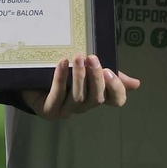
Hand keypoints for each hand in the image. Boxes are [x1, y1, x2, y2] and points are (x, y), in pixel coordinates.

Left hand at [20, 55, 139, 119]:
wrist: (29, 78)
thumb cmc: (63, 73)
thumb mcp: (88, 69)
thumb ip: (111, 75)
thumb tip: (137, 84)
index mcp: (96, 96)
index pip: (116, 101)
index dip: (116, 89)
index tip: (111, 71)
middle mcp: (84, 106)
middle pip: (97, 98)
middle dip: (96, 78)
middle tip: (92, 58)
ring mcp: (66, 110)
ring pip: (78, 98)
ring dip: (79, 76)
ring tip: (78, 57)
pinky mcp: (48, 110)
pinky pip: (57, 96)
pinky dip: (61, 78)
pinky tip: (62, 63)